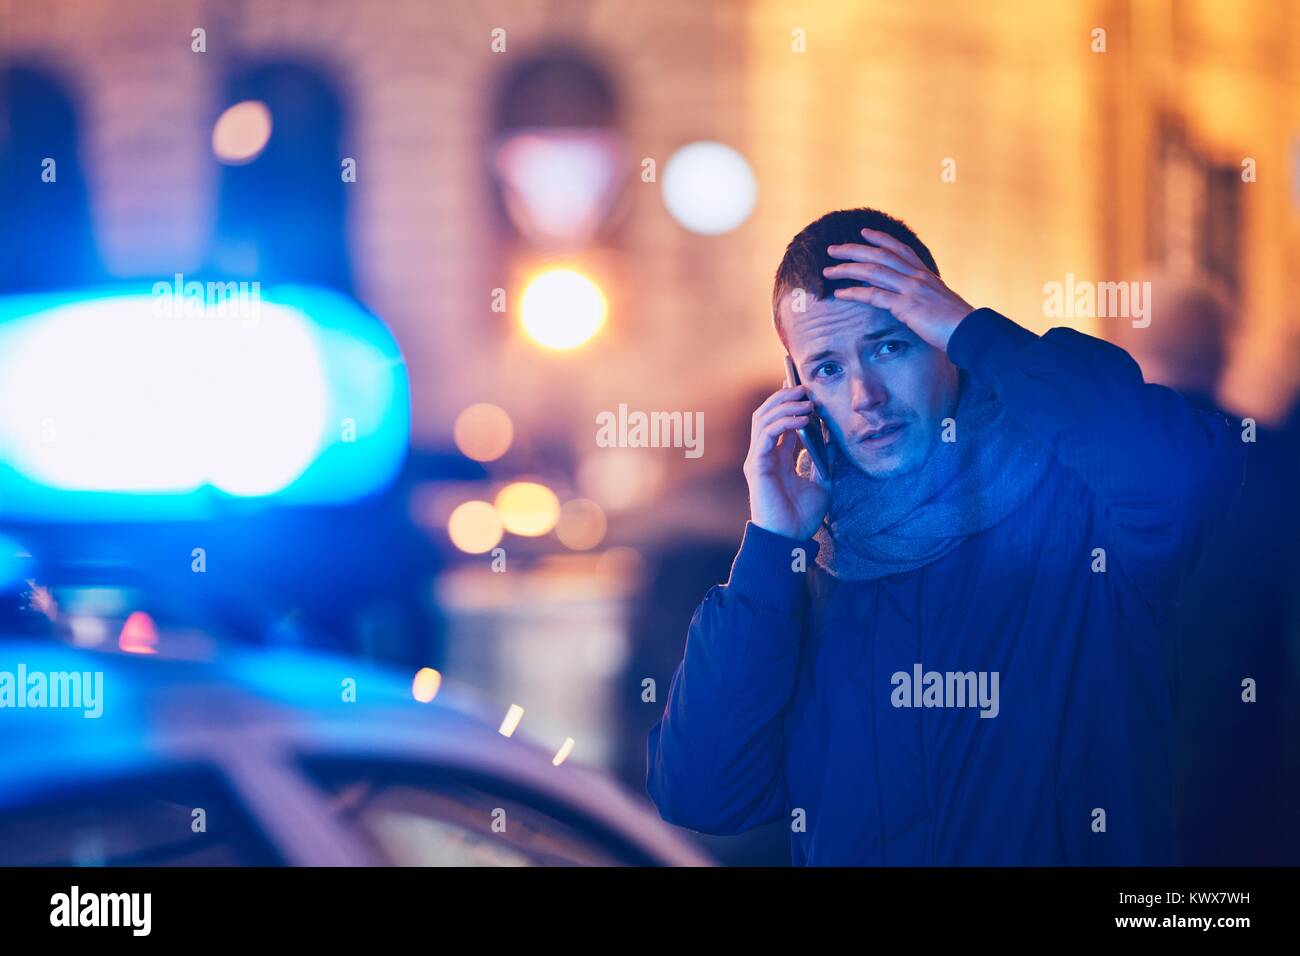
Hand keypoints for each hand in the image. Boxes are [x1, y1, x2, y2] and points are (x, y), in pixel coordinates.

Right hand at [743, 383, 830, 539]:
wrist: (790, 538)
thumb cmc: (802, 516)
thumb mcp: (822, 481)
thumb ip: (823, 459)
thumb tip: (832, 436)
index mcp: (777, 458)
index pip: (778, 421)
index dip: (788, 402)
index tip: (803, 388)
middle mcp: (764, 455)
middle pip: (766, 414)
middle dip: (784, 397)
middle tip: (804, 388)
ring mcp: (758, 459)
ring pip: (763, 419)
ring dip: (784, 405)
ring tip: (806, 400)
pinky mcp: (756, 466)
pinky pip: (766, 434)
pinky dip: (783, 421)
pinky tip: (803, 419)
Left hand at [823, 227, 973, 352]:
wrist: (971, 332)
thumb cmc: (959, 325)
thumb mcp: (943, 305)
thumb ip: (928, 299)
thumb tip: (921, 304)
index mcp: (926, 275)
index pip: (901, 250)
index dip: (881, 239)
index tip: (864, 232)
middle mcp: (917, 276)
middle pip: (879, 255)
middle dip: (853, 250)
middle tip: (832, 249)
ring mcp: (911, 289)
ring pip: (872, 270)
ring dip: (847, 268)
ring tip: (827, 270)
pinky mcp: (906, 305)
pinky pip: (873, 295)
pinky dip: (854, 292)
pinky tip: (839, 293)